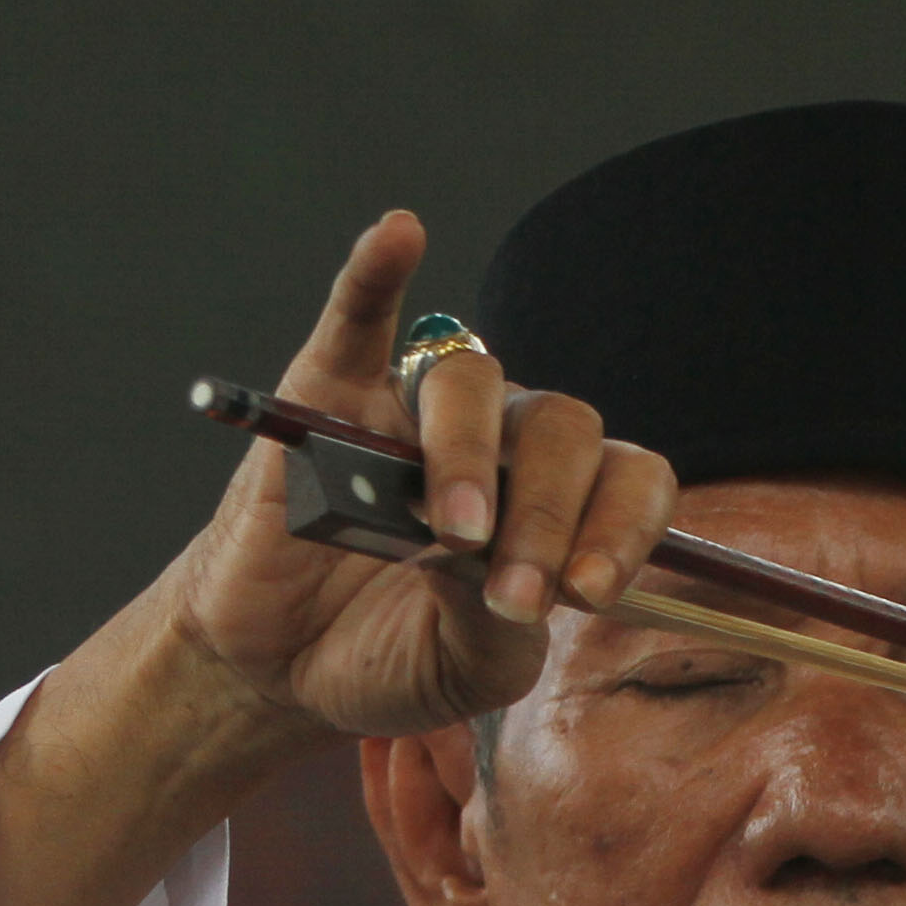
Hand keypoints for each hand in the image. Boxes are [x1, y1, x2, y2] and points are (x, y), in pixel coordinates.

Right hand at [0, 213, 673, 905]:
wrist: (276, 667)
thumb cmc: (388, 655)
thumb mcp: (468, 671)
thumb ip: (500, 626)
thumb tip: (494, 565)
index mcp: (559, 502)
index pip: (628, 479)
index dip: (622, 525)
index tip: (589, 593)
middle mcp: (502, 439)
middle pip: (559, 428)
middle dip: (547, 513)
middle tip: (510, 592)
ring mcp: (415, 409)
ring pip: (470, 380)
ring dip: (469, 454)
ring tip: (452, 532)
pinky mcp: (331, 390)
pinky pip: (360, 313)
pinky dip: (377, 270)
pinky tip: (399, 235)